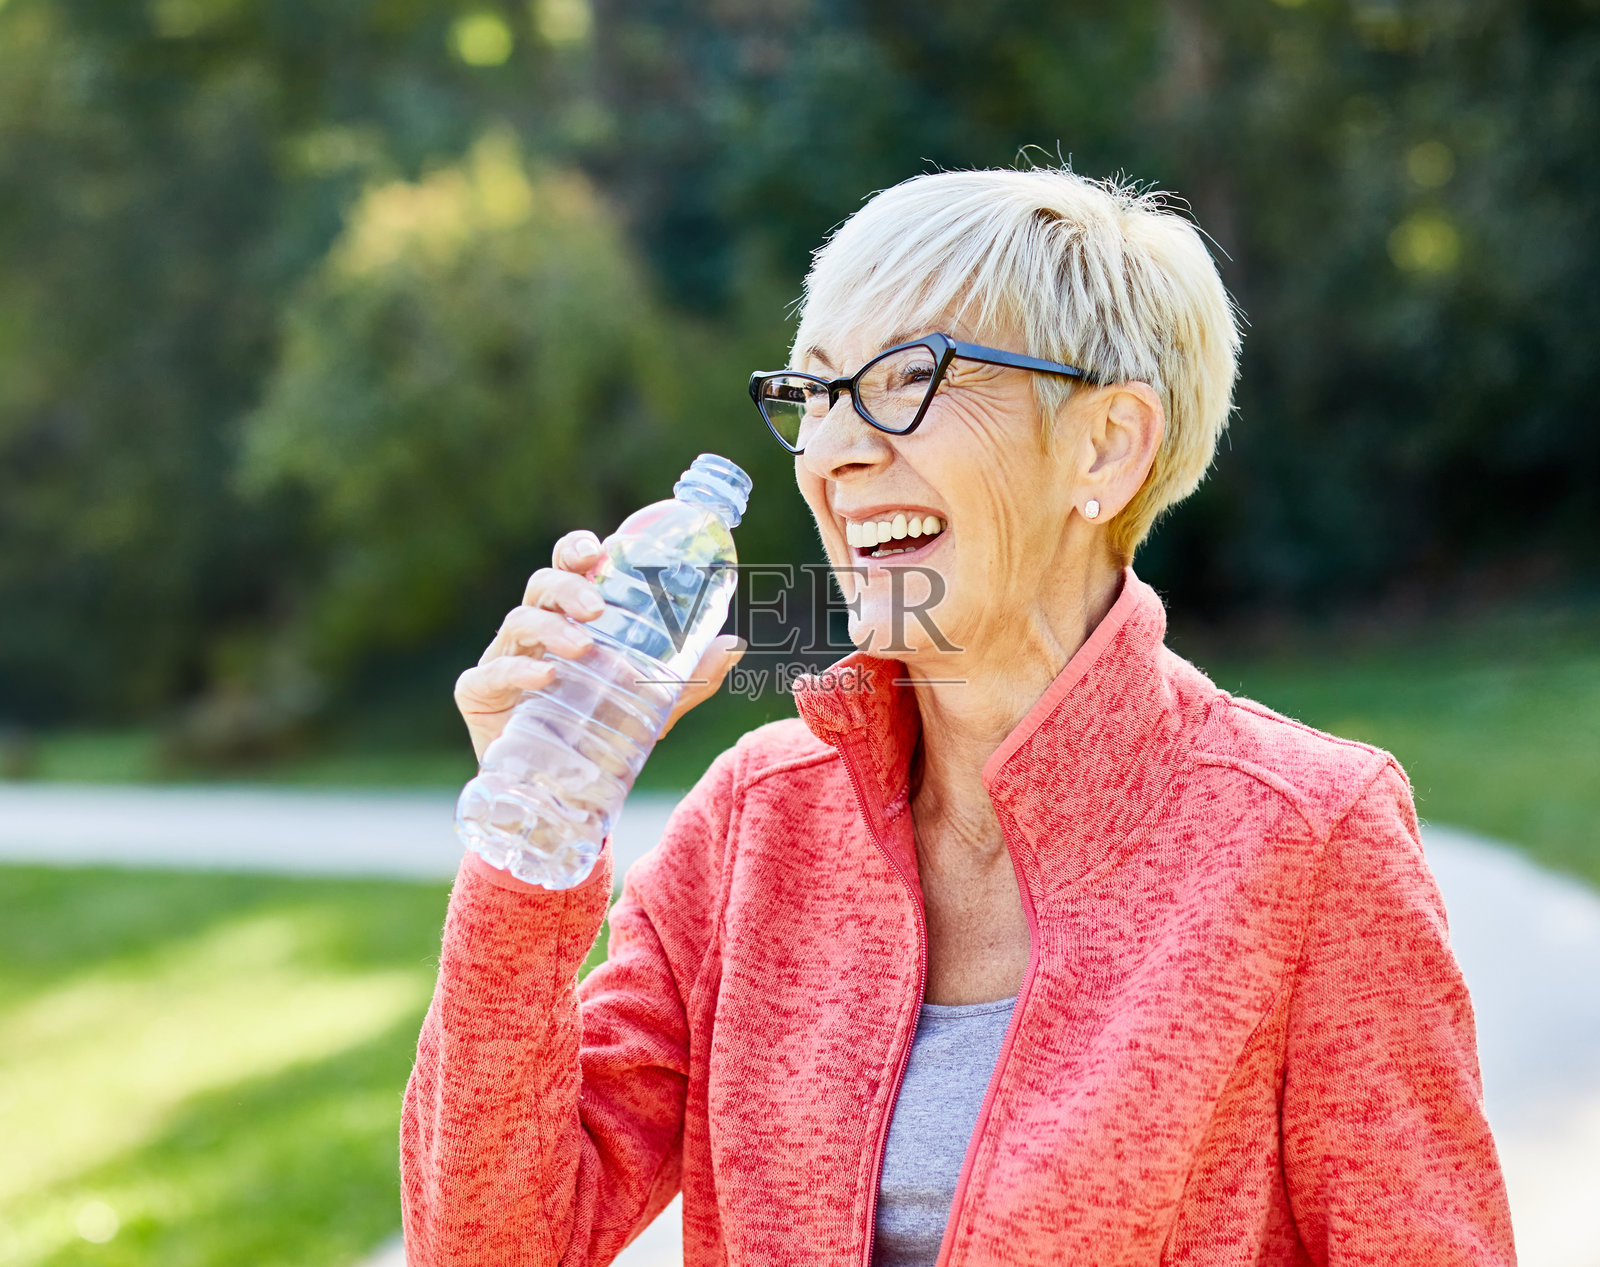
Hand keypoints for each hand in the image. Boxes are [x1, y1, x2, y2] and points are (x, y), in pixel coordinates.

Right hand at [453, 529, 747, 761]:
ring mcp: (503, 660)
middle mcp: (534, 632)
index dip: (578, 550)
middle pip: (541, 586)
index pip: (569, 569)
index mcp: (570, 619)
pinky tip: (545, 675)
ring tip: (582, 646)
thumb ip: (691, 676)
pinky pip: (491, 673)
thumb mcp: (654, 705)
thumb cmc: (602, 734)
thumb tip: (734, 643)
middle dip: (569, 587)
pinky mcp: (479, 695)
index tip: (601, 549)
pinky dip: (518, 670)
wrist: (563, 799)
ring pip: (518, 622)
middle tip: (599, 609)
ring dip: (550, 627)